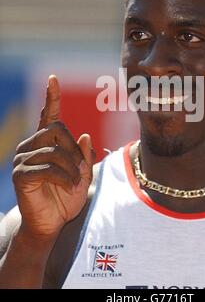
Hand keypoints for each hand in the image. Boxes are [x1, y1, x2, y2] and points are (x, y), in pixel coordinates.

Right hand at [12, 75, 94, 238]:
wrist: (50, 223)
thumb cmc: (66, 197)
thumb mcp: (82, 174)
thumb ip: (84, 156)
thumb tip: (85, 135)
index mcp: (46, 143)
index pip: (48, 115)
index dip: (52, 97)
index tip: (53, 79)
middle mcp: (31, 146)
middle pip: (58, 130)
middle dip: (75, 151)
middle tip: (79, 171)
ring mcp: (23, 159)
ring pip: (55, 150)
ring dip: (72, 168)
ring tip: (74, 182)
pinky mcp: (20, 174)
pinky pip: (49, 168)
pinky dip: (65, 178)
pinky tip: (68, 187)